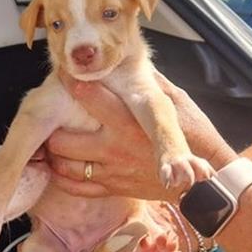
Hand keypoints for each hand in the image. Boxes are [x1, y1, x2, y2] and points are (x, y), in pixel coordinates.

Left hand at [46, 72, 236, 201]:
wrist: (204, 181)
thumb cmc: (195, 138)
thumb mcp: (178, 102)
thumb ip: (153, 83)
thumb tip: (135, 63)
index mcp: (129, 122)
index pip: (89, 97)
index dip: (70, 83)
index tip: (61, 74)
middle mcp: (115, 148)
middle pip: (64, 140)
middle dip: (51, 129)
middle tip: (48, 119)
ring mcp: (111, 172)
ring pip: (65, 165)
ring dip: (53, 155)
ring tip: (49, 143)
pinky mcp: (114, 188)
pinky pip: (77, 187)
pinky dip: (62, 177)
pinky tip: (58, 167)